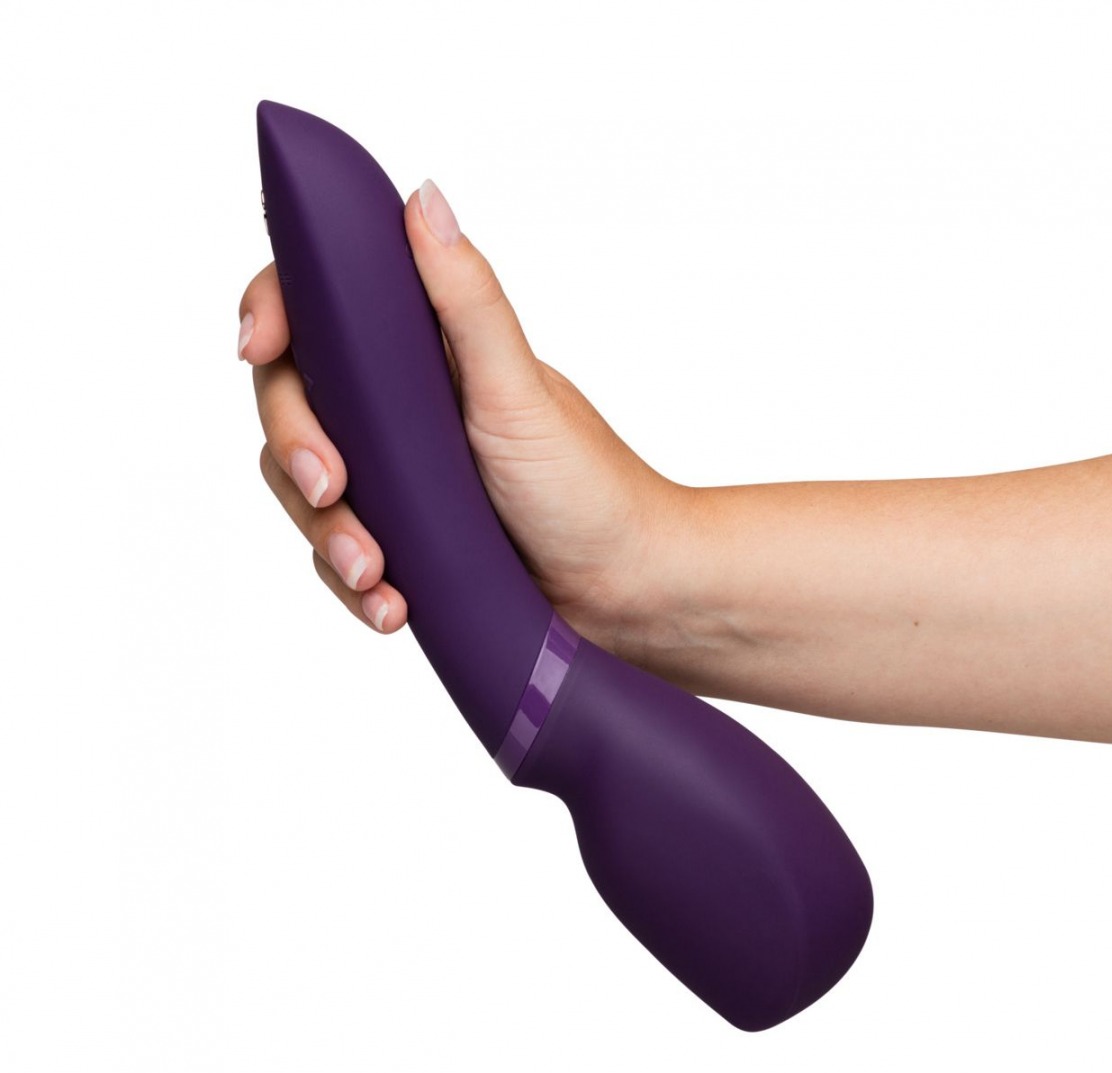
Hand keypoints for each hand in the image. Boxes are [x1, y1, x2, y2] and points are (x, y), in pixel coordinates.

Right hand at [239, 179, 686, 652]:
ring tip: (376, 575)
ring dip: (327, 536)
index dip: (272, 314)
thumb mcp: (519, 391)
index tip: (260, 345)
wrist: (623, 590)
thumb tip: (424, 198)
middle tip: (334, 489)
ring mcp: (394, 478)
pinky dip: (354, 584)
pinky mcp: (400, 540)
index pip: (319, 311)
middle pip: (292, 406)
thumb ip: (467, 302)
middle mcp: (397, 409)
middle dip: (297, 450)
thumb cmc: (588, 486)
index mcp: (421, 354)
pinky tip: (389, 608)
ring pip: (304, 491)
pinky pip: (339, 556)